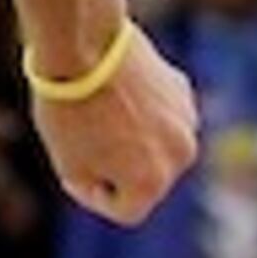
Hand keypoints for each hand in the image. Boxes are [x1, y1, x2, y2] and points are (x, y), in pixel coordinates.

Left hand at [30, 23, 198, 225]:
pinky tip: (112, 94)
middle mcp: (181, 155)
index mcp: (152, 181)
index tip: (72, 171)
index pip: (126, 210)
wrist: (83, 47)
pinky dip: (139, 113)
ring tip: (97, 114)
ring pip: (155, 147)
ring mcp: (187, 121)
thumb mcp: (69, 164)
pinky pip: (160, 117)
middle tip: (82, 140)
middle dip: (117, 169)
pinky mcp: (183, 92)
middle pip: (146, 180)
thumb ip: (98, 184)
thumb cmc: (69, 112)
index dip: (93, 197)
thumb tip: (121, 180)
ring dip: (130, 141)